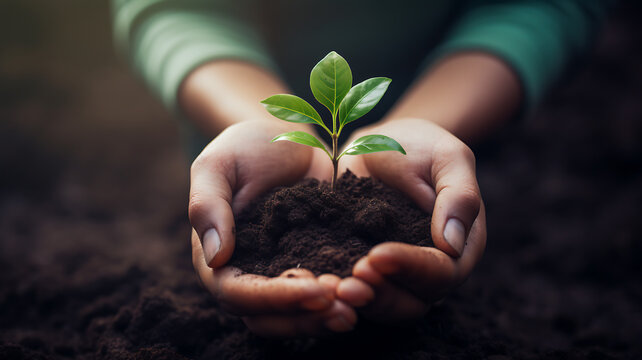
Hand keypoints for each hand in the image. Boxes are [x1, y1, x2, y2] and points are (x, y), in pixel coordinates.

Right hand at [189, 120, 355, 335]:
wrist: (285, 137)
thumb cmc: (243, 148)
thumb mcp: (218, 166)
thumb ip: (207, 206)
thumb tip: (216, 258)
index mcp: (217, 260)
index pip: (238, 294)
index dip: (274, 298)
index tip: (313, 287)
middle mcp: (249, 275)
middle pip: (270, 317)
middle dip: (306, 317)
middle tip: (345, 307)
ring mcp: (282, 272)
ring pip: (298, 314)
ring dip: (328, 315)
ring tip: (362, 301)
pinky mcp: (313, 264)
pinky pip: (326, 291)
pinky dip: (345, 293)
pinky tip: (372, 287)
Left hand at [336, 118, 485, 321]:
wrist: (381, 143)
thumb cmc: (422, 147)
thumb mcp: (448, 159)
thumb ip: (459, 197)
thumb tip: (452, 246)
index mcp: (460, 248)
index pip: (441, 273)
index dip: (411, 269)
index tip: (377, 254)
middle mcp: (429, 271)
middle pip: (412, 303)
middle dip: (380, 295)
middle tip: (348, 283)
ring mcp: (395, 275)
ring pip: (382, 305)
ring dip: (358, 300)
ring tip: (333, 288)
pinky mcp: (364, 268)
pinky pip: (354, 289)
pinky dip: (336, 290)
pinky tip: (315, 282)